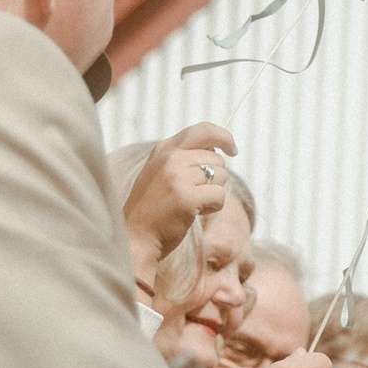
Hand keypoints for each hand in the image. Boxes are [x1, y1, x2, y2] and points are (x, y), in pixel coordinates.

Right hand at [120, 125, 237, 296]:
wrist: (135, 237)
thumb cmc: (153, 208)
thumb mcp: (161, 172)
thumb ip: (184, 157)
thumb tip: (217, 149)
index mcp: (164, 149)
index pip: (204, 130)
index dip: (224, 137)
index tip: (232, 149)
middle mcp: (170, 158)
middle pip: (217, 158)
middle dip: (215, 178)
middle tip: (196, 193)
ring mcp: (177, 177)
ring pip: (221, 176)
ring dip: (214, 193)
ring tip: (192, 204)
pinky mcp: (186, 197)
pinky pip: (220, 195)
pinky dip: (214, 207)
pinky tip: (196, 213)